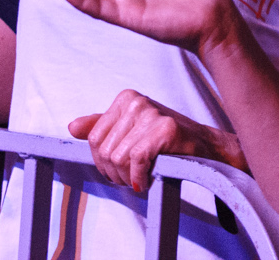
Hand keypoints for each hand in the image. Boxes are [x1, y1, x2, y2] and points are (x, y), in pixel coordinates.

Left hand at [69, 89, 245, 191]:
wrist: (206, 148)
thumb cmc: (166, 142)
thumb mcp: (131, 131)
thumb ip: (101, 128)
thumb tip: (72, 128)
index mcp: (125, 99)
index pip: (94, 139)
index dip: (103, 163)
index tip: (119, 169)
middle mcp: (136, 101)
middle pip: (105, 151)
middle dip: (116, 173)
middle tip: (132, 177)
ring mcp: (151, 113)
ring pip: (119, 159)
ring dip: (128, 178)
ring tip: (142, 177)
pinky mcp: (165, 129)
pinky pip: (136, 161)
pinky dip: (139, 178)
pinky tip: (147, 180)